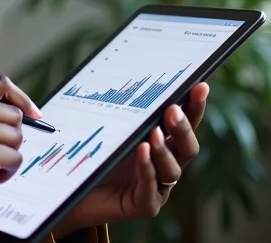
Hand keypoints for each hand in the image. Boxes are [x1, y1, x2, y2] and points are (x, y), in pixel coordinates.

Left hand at [53, 83, 208, 237]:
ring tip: (153, 133)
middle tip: (173, 110)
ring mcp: (157, 187)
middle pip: (187, 147)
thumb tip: (120, 65)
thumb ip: (117, 103)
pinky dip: (148, 170)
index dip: (195, 106)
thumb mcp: (104, 122)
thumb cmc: (90, 150)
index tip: (200, 86)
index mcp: (162, 142)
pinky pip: (151, 189)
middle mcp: (164, 164)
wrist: (70, 187)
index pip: (185, 123)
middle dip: (183, 128)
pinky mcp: (143, 205)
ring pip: (173, 170)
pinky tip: (142, 152)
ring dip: (164, 150)